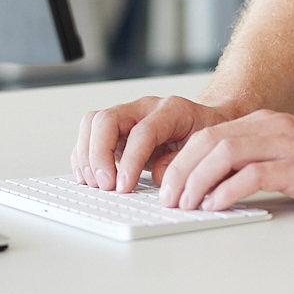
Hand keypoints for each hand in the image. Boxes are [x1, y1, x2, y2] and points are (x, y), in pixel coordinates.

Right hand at [73, 95, 235, 191]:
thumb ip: (181, 161)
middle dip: (99, 155)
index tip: (124, 186)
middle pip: (107, 119)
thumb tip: (157, 177)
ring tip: (95, 183)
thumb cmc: (208, 132)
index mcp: (170, 109)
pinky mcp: (116, 130)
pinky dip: (84, 157)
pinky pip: (90, 135)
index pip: (142, 131)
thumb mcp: (205, 147)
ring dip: (87, 155)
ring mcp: (127, 116)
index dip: (130, 160)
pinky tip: (89, 177)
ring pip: (92, 123)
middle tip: (105, 185)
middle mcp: (143, 107)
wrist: (209, 120)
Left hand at [158, 110, 293, 212]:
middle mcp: (271, 127)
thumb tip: (218, 185)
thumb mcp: (291, 152)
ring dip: (198, 182)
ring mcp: (285, 145)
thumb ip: (258, 160)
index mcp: (266, 122)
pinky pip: (253, 175)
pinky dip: (228, 191)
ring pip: (224, 154)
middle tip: (168, 199)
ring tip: (186, 205)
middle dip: (181, 171)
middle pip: (209, 142)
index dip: (182, 159)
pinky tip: (216, 206)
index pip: (208, 134)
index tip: (169, 185)